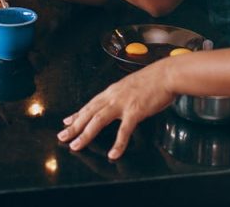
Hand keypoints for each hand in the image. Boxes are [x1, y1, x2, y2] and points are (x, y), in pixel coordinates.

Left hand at [57, 61, 175, 159]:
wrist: (166, 75)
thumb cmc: (152, 80)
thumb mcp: (130, 85)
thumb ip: (121, 95)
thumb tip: (116, 103)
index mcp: (112, 91)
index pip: (90, 104)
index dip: (77, 114)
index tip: (66, 121)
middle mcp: (113, 96)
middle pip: (89, 112)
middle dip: (74, 125)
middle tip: (62, 137)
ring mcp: (123, 104)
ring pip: (98, 120)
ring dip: (85, 134)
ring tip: (76, 146)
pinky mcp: (135, 111)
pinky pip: (124, 130)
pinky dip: (118, 143)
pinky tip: (113, 154)